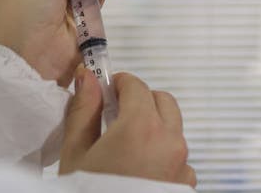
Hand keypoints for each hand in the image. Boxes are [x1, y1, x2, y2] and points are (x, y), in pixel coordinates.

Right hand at [60, 68, 195, 187]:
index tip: (107, 88)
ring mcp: (182, 165)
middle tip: (116, 113)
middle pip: (163, 102)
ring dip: (154, 128)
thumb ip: (83, 110)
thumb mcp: (76, 153)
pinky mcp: (184, 185)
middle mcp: (169, 142)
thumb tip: (86, 79)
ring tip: (125, 147)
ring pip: (173, 129)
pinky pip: (178, 158)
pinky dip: (162, 155)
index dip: (119, 83)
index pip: (137, 86)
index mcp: (141, 128)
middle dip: (141, 101)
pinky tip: (138, 170)